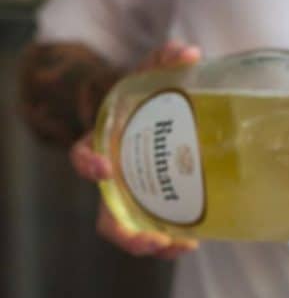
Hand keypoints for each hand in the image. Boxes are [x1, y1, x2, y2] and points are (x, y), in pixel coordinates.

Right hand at [73, 41, 200, 258]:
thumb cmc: (148, 100)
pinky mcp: (159, 209)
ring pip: (134, 231)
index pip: (81, 156)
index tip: (103, 167)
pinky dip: (175, 239)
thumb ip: (164, 61)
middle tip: (148, 239)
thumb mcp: (151, 77)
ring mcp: (136, 199)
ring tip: (180, 246)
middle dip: (124, 232)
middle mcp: (115, 181)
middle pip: (108, 217)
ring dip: (154, 244)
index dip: (87, 163)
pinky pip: (162, 231)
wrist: (156, 118)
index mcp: (103, 147)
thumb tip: (188, 52)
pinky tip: (197, 239)